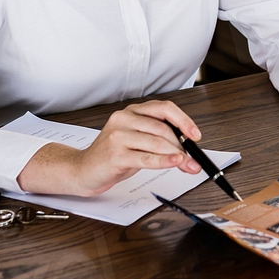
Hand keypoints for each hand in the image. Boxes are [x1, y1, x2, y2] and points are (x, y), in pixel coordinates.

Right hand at [18, 100, 201, 196]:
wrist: (83, 169)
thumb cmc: (112, 155)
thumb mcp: (136, 142)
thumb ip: (158, 139)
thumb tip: (188, 148)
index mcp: (132, 112)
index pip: (163, 108)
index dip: (183, 120)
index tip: (195, 135)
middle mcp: (124, 119)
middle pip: (163, 128)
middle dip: (183, 145)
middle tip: (194, 158)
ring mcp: (118, 136)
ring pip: (156, 142)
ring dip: (177, 155)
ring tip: (188, 164)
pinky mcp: (115, 154)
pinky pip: (146, 157)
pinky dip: (164, 160)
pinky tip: (174, 162)